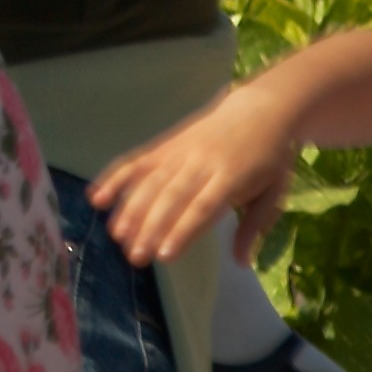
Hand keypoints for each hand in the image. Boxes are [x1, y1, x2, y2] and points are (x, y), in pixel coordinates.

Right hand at [89, 77, 300, 267]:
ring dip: (131, 207)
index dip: (181, 231)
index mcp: (231, 177)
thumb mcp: (273, 194)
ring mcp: (179, 151)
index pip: (202, 208)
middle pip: (171, 196)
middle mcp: (200, 162)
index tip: (164, 255)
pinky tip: (98, 196)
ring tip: (116, 234)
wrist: (260, 108)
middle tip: (135, 256)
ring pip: (150, 180)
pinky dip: (116, 177)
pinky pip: (137, 161)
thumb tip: (241, 263)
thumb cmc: (270, 157)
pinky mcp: (166, 145)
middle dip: (150, 226)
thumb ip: (254, 227)